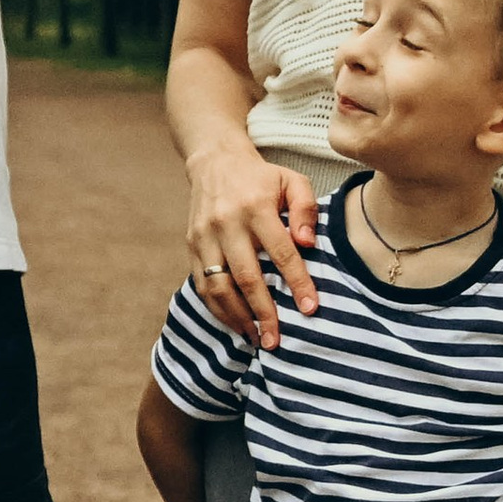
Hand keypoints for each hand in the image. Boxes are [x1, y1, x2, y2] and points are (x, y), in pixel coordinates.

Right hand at [184, 136, 320, 346]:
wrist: (215, 161)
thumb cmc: (261, 177)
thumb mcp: (293, 180)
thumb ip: (306, 208)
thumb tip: (308, 243)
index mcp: (256, 207)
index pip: (281, 252)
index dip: (297, 282)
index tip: (310, 308)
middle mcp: (227, 223)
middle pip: (247, 277)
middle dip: (263, 313)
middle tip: (276, 340)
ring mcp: (205, 236)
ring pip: (219, 286)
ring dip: (237, 317)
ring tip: (255, 338)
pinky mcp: (191, 245)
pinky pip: (202, 284)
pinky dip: (218, 308)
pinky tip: (234, 323)